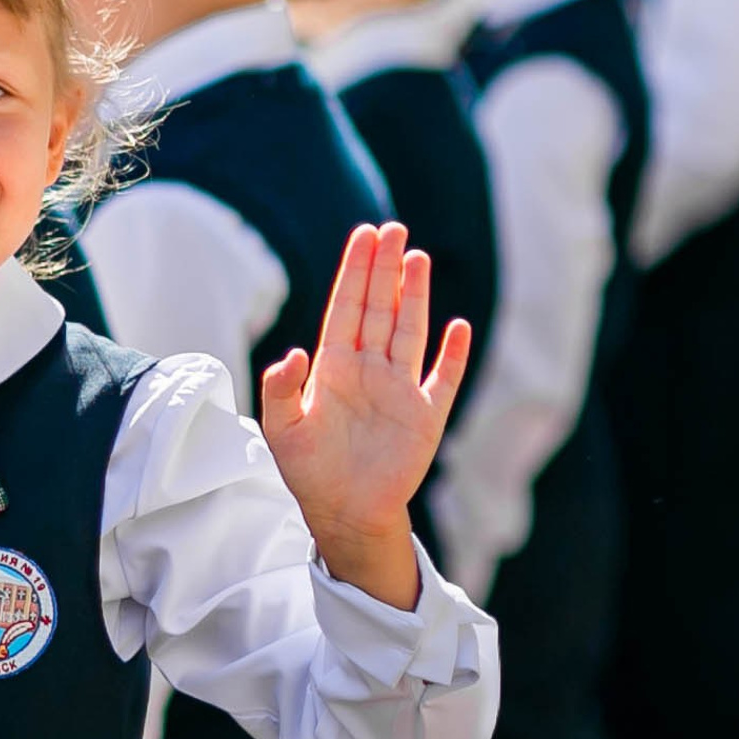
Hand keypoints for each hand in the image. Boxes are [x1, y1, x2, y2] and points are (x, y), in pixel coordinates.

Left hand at [259, 221, 469, 610]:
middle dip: (384, 268)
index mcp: (333, 367)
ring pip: (409, 330)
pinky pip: (444, 379)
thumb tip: (293, 352)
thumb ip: (280, 387)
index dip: (355, 271)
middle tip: (392, 228)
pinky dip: (453, 355)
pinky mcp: (425, 416)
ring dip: (415, 295)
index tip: (363, 235)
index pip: (346, 307)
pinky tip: (459, 326)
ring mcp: (399, 390)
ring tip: (417, 257)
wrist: (341, 510)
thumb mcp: (280, 427)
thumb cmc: (306, 470)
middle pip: (379, 308)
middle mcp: (368, 370)